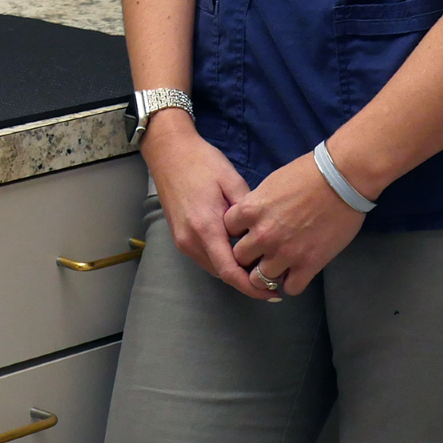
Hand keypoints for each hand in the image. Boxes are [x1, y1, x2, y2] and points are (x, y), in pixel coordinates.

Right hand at [140, 113, 276, 300]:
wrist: (168, 151)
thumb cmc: (201, 162)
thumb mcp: (232, 181)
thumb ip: (248, 213)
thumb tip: (264, 236)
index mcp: (205, 227)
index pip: (230, 271)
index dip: (252, 287)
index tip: (273, 292)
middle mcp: (190, 240)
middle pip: (222, 274)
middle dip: (247, 282)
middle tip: (274, 281)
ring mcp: (181, 239)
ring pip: (212, 268)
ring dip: (234, 273)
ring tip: (259, 268)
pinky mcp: (179, 236)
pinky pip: (204, 258)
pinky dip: (221, 262)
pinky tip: (238, 254)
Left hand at [224, 153, 367, 297]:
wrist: (340, 180)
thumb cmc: (305, 175)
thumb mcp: (269, 185)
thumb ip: (256, 206)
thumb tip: (251, 218)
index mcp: (249, 211)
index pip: (228, 231)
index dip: (238, 232)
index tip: (247, 233)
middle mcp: (262, 235)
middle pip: (239, 258)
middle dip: (248, 257)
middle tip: (260, 254)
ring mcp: (285, 253)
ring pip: (260, 279)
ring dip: (267, 275)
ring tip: (277, 268)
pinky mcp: (309, 265)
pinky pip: (291, 288)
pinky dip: (291, 284)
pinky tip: (295, 274)